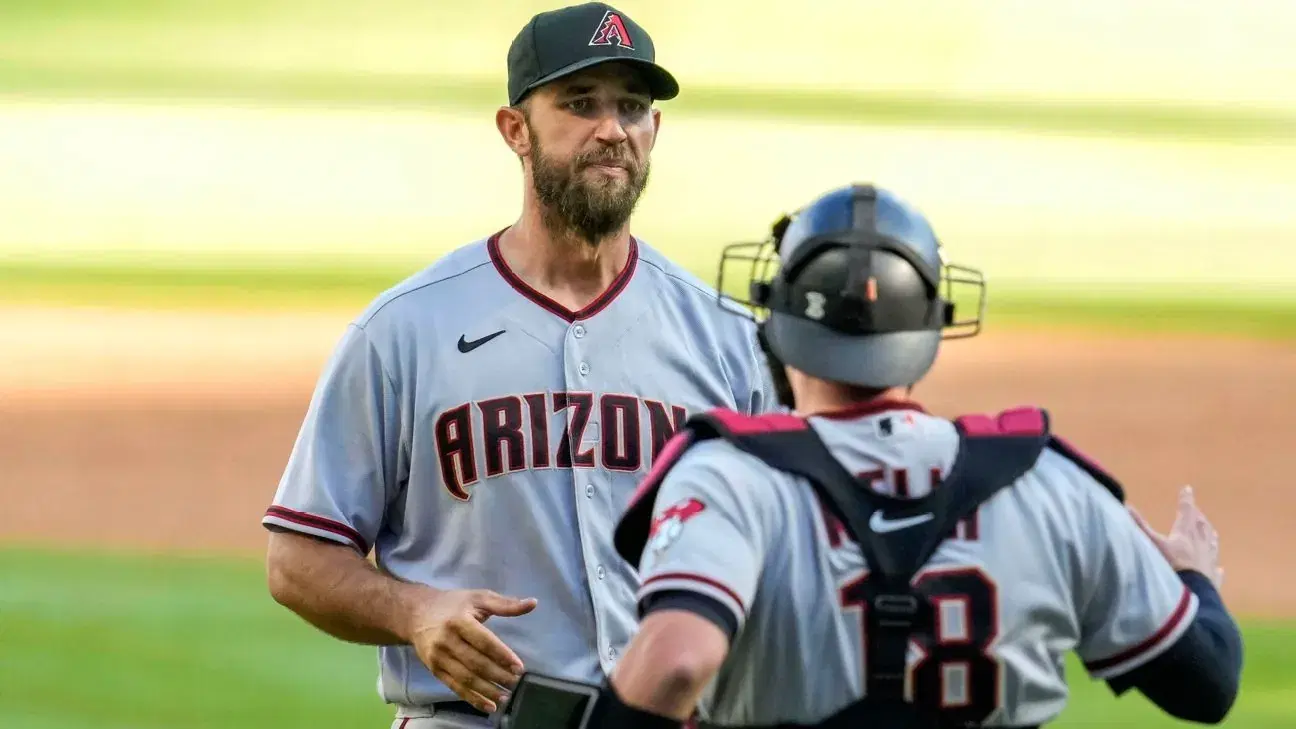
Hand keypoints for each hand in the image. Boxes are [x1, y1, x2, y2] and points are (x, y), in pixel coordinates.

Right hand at [407, 589, 537, 712]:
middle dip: (497, 675)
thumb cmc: (452, 604)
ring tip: (505, 697)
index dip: (502, 655)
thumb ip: (505, 604)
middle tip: (516, 682)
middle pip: (475, 663)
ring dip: (487, 690)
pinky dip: (472, 699)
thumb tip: (533, 603)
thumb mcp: (478, 597)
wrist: (415, 614)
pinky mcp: (434, 670)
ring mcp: (438, 657)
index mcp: (459, 621)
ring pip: (466, 678)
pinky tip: (489, 705)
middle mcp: (446, 640)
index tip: (519, 667)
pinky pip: (455, 687)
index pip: (484, 641)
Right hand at [1130, 486, 1223, 588]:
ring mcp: (1209, 561)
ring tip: (1211, 530)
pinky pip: (1216, 570)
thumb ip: (1139, 526)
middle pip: (1201, 526)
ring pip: (1212, 543)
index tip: (1188, 488)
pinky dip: (1216, 566)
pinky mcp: (1213, 578)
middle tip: (1197, 511)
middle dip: (1198, 516)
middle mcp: (1201, 544)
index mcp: (1186, 533)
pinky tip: (1220, 568)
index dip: (1186, 499)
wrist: (1191, 594)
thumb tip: (1126, 505)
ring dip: (1210, 535)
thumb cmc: (1170, 566)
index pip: (1186, 511)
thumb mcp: (1152, 544)